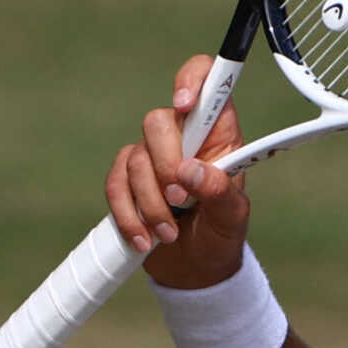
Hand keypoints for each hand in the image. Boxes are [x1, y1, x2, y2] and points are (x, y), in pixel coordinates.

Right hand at [106, 55, 251, 288]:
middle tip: (181, 200)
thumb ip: (219, 191)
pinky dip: (128, 215)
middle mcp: (183, 137)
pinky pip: (115, 185)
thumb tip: (191, 170)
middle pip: (158, 122)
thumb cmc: (220, 232)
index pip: (209, 83)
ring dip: (151, 203)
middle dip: (165, 165)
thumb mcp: (232, 218)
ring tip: (170, 233)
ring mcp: (151, 156)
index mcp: (218, 135)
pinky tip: (146, 239)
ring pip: (135, 159)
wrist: (195, 268)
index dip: (194, 79)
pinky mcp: (126, 179)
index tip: (185, 104)